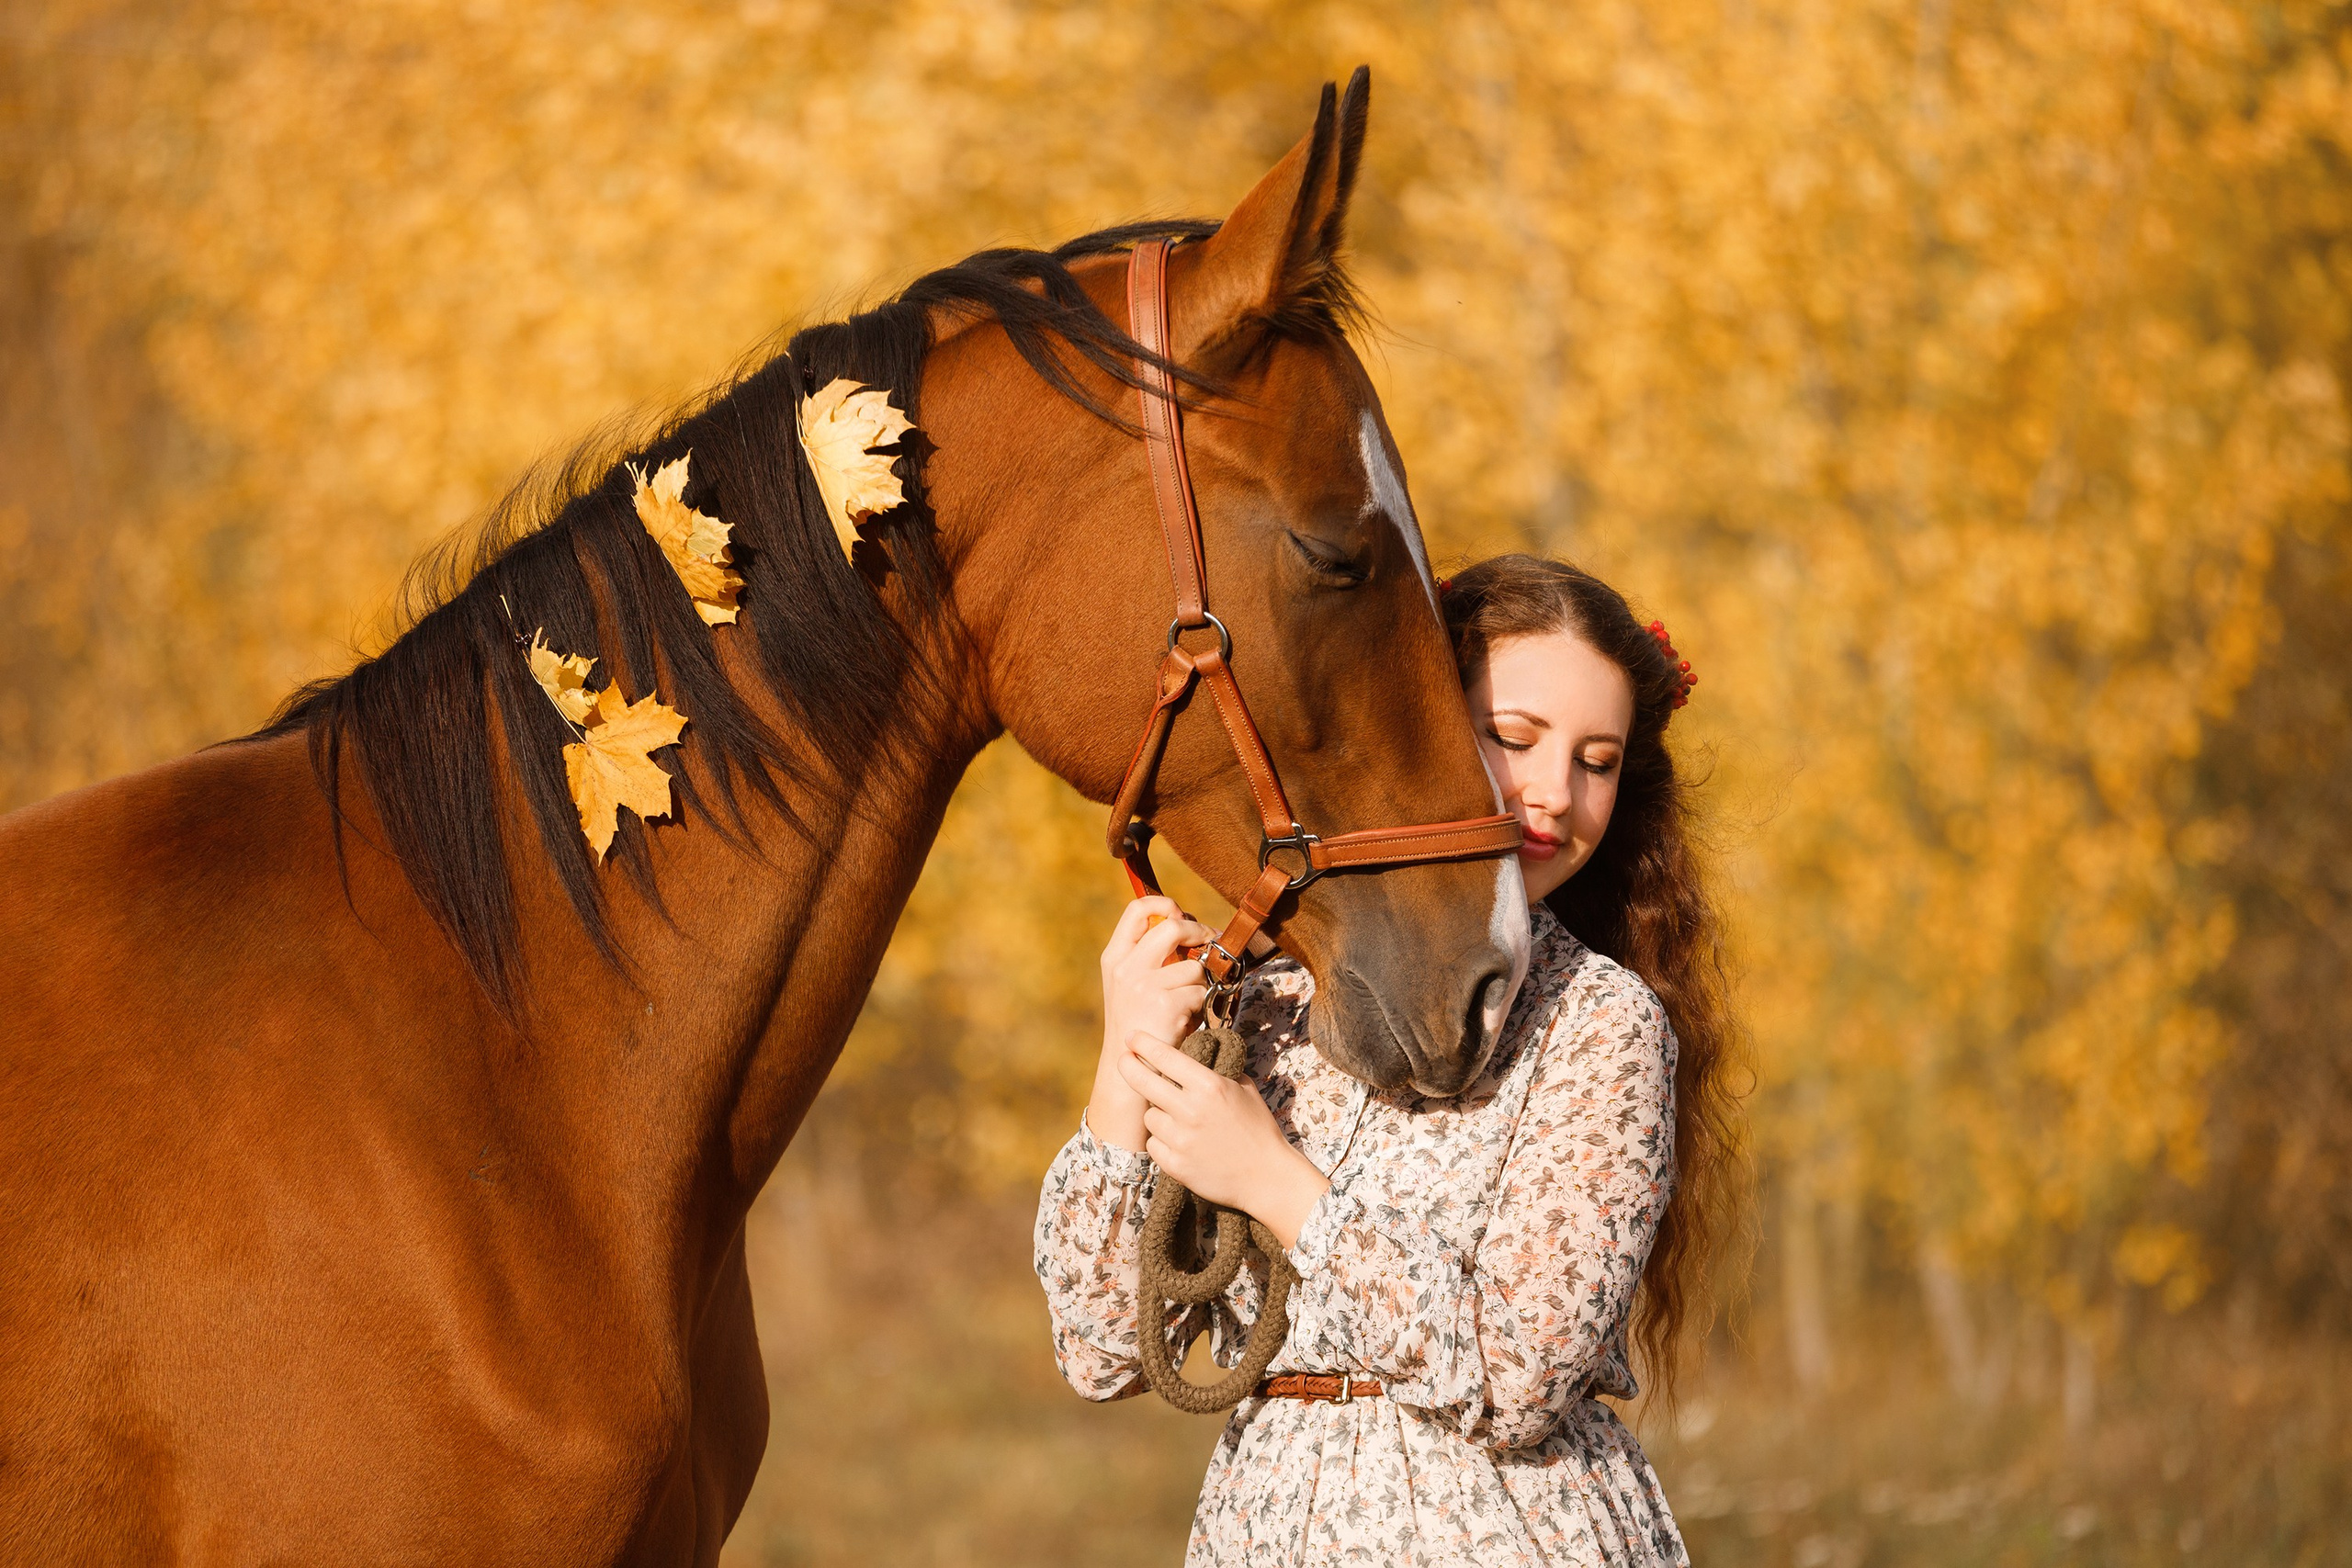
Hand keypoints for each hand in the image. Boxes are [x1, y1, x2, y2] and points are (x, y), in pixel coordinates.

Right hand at [1086, 898, 1214, 1153]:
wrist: (1129, 1068)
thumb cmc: (1140, 1024)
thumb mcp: (1132, 984)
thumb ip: (1152, 956)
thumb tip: (1190, 926)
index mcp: (1115, 956)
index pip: (1138, 909)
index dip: (1165, 905)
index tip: (1182, 916)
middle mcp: (1126, 966)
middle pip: (1173, 926)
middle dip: (1199, 932)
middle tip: (1209, 943)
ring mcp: (1144, 984)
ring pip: (1194, 965)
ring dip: (1201, 982)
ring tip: (1188, 1002)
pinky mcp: (1165, 1003)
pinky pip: (1200, 991)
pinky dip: (1201, 1005)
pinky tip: (1187, 1019)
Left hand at [1118, 1035, 1331, 1249]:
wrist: (1267, 1176)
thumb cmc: (1258, 1128)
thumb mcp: (1244, 1088)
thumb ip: (1216, 1071)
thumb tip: (1192, 1055)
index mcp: (1209, 1086)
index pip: (1166, 1057)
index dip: (1143, 1044)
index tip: (1131, 1036)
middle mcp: (1190, 1110)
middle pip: (1143, 1082)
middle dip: (1129, 1066)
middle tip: (1124, 1059)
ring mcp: (1180, 1140)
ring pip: (1149, 1116)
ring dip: (1158, 1114)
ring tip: (1180, 1120)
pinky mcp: (1175, 1165)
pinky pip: (1153, 1144)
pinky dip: (1162, 1142)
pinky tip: (1180, 1143)